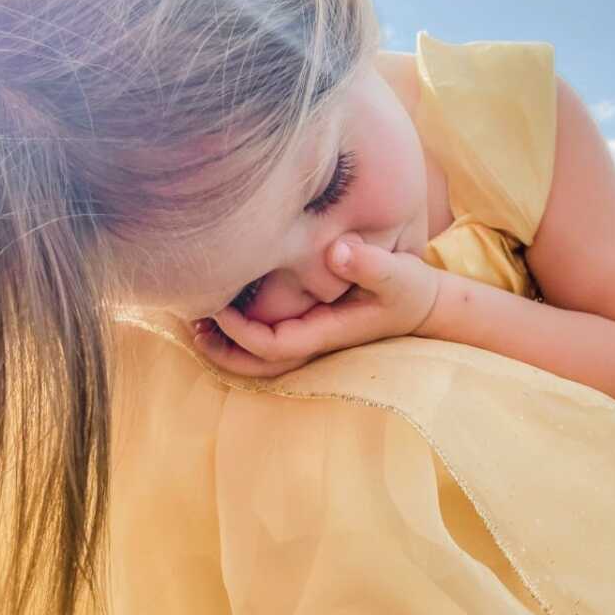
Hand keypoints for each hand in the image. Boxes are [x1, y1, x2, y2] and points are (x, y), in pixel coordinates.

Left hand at [190, 235, 442, 377]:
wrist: (425, 305)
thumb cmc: (411, 288)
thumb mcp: (398, 274)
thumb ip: (370, 264)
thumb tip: (336, 251)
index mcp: (328, 334)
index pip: (273, 345)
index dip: (240, 332)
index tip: (216, 305)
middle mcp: (314, 342)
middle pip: (257, 364)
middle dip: (222, 350)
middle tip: (189, 325)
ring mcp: (311, 338)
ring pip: (258, 355)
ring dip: (225, 342)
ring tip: (194, 321)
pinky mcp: (309, 325)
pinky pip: (266, 337)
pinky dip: (239, 330)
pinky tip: (220, 308)